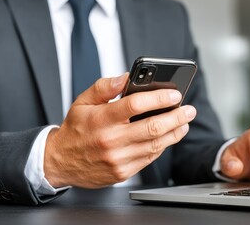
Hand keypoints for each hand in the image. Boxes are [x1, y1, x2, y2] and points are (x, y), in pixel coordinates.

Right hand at [43, 73, 196, 187]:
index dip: (159, 97)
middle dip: (176, 117)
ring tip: (184, 123)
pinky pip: (149, 158)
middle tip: (189, 110)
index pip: (136, 104)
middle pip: (153, 127)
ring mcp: (118, 159)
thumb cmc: (75, 130)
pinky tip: (169, 137)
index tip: (174, 93)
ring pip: (156, 145)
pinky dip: (162, 146)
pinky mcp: (123, 172)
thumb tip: (126, 77)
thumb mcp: (82, 102)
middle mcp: (111, 140)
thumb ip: (104, 87)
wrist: (60, 162)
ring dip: (174, 133)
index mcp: (102, 119)